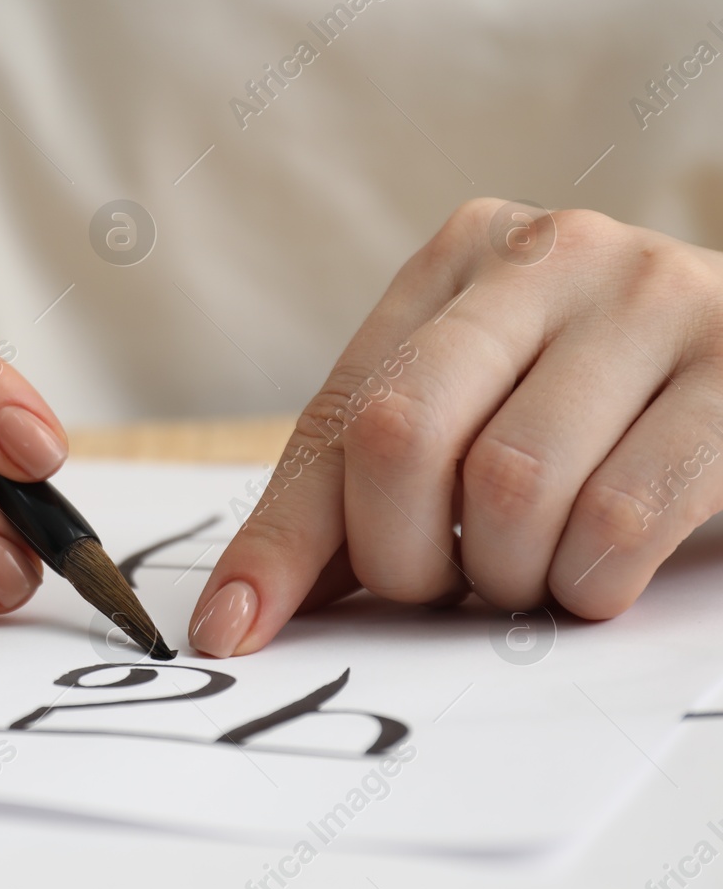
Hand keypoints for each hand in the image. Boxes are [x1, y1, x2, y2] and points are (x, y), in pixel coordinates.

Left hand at [190, 198, 722, 656]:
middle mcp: (551, 255)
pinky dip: (591, 581)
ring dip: (509, 577)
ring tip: (539, 575)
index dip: (280, 540)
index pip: (337, 416)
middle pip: (400, 433)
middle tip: (447, 590)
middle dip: (404, 556)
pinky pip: (623, 513)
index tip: (233, 632)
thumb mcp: (480, 423)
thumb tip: (239, 616)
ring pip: (510, 482)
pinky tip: (600, 577)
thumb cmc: (610, 416)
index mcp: (460, 260)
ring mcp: (655, 297)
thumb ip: (365, 498)